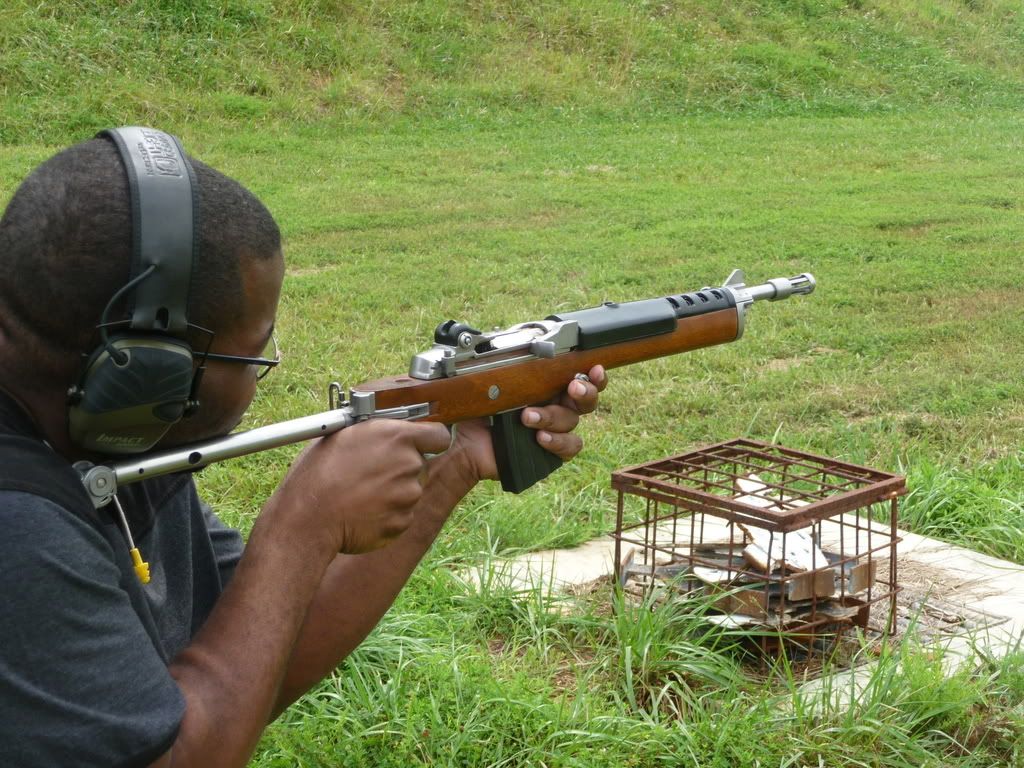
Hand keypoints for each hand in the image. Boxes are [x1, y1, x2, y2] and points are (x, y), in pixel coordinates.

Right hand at [270, 418, 451, 553]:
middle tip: (373, 472)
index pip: (438, 435)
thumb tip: (388, 429)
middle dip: (403, 467)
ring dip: (394, 491)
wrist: (308, 518)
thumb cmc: (318, 472)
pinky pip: (402, 515)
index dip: (429, 439)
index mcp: (397, 436)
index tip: (419, 444)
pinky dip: (388, 514)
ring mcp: (409, 496)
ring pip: (411, 490)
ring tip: (362, 493)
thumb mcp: (345, 434)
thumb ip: (377, 431)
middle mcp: (410, 464)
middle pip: (421, 464)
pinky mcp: (403, 522)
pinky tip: (363, 511)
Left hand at [455, 364, 607, 481]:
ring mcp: (555, 430)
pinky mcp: (552, 452)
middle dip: (584, 391)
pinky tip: (540, 437)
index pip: (579, 376)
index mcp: (546, 386)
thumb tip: (525, 346)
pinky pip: (569, 446)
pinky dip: (557, 441)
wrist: (465, 446)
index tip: (593, 368)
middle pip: (586, 399)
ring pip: (572, 421)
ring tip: (527, 417)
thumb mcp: (490, 383)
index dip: (592, 373)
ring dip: (552, 416)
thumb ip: (509, 366)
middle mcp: (555, 406)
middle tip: (572, 387)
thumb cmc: (479, 412)